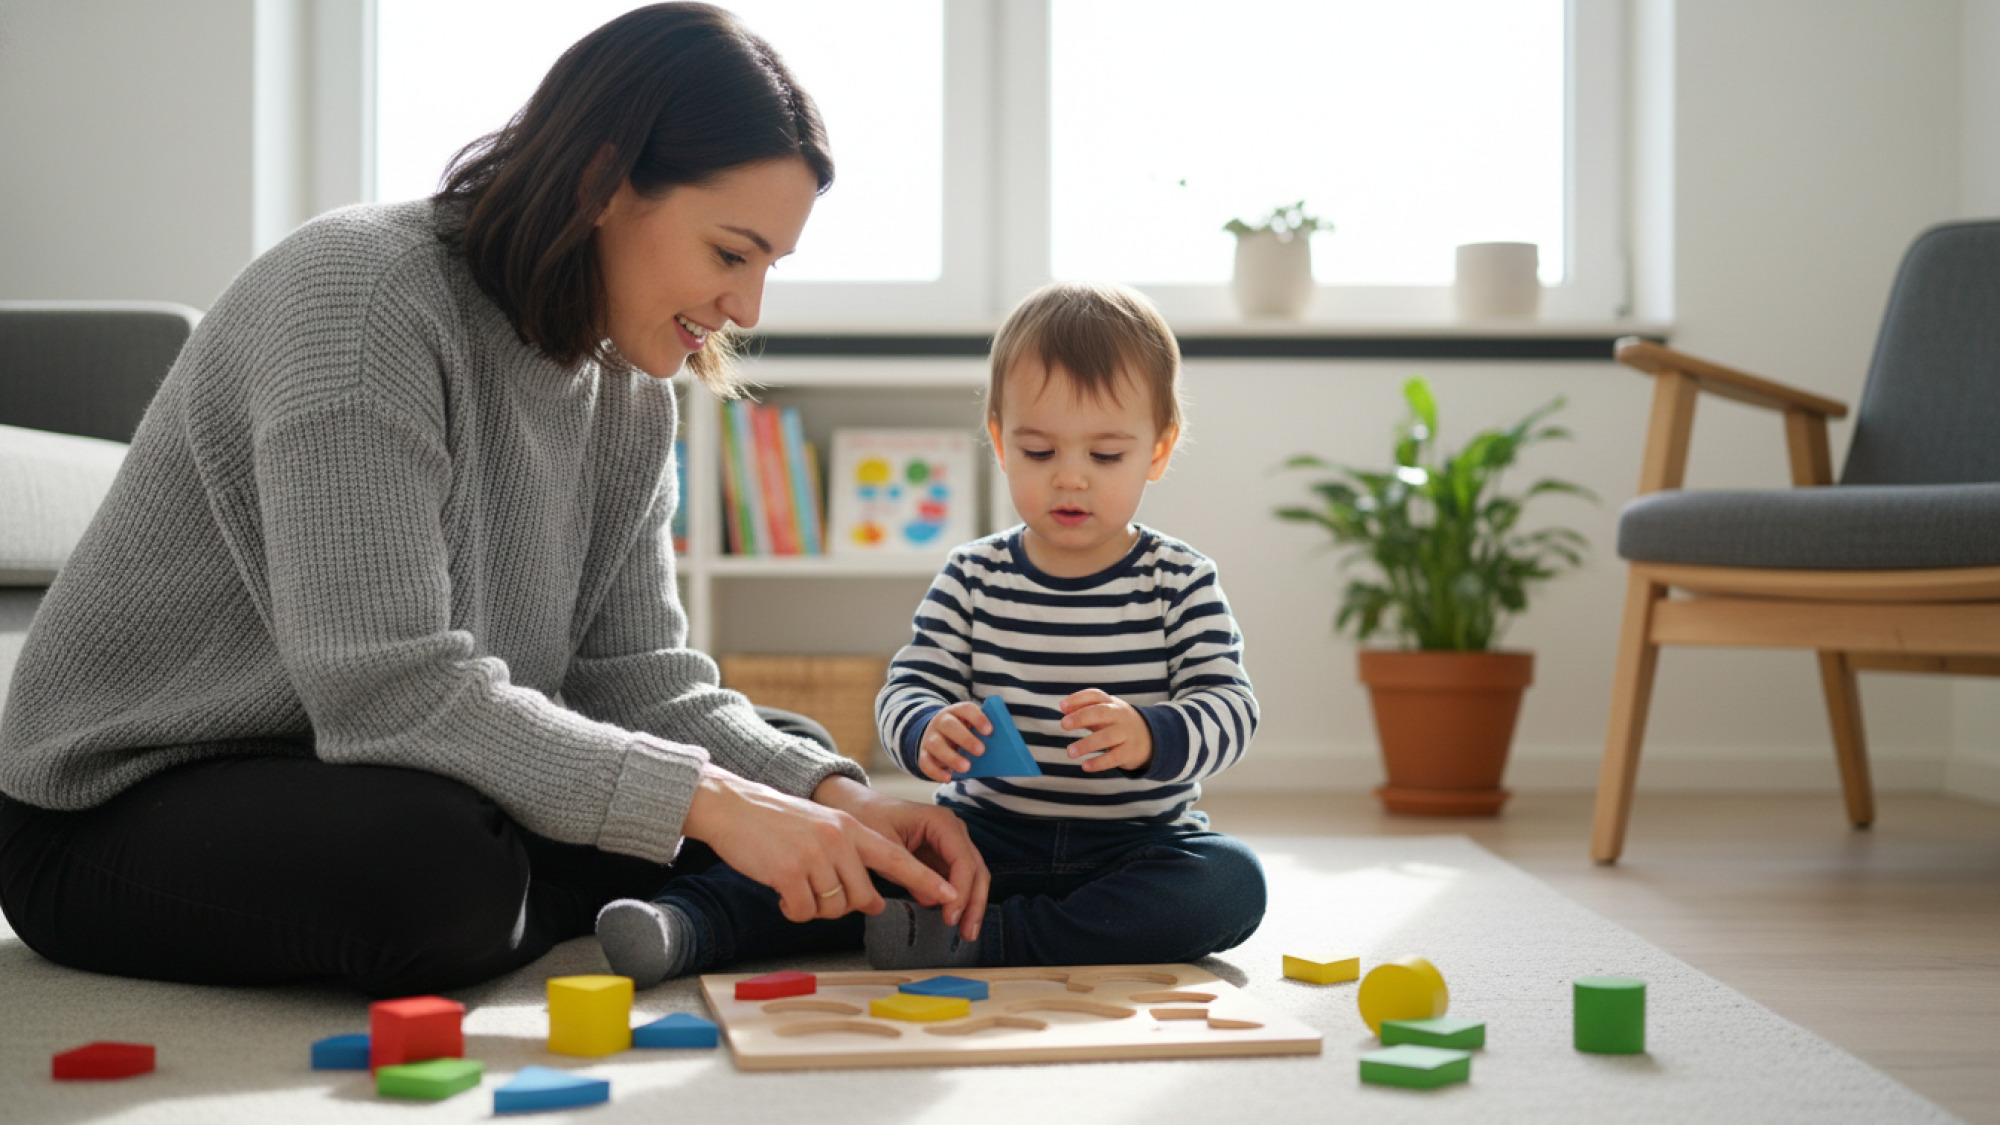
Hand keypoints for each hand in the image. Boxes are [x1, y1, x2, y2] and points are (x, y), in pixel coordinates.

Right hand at [680, 767, 959, 924]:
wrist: (733, 806)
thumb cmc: (778, 824)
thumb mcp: (825, 830)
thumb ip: (853, 860)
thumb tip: (872, 902)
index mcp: (852, 830)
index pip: (898, 860)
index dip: (926, 880)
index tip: (953, 895)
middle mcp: (839, 840)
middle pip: (862, 898)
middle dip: (842, 904)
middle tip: (816, 889)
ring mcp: (815, 856)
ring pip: (832, 909)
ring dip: (813, 907)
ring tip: (795, 883)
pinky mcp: (789, 873)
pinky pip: (803, 912)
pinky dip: (792, 910)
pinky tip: (780, 892)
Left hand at [815, 776, 990, 940]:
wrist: (856, 808)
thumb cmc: (869, 821)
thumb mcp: (886, 849)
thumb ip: (911, 874)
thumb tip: (936, 901)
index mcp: (941, 822)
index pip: (963, 861)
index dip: (961, 891)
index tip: (951, 917)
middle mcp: (953, 829)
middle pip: (976, 869)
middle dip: (974, 902)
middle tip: (966, 933)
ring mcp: (951, 842)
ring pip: (973, 876)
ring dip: (971, 904)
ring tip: (965, 932)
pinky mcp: (943, 855)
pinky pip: (958, 879)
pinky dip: (958, 899)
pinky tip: (953, 919)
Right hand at [915, 701, 992, 782]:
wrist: (939, 736)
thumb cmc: (965, 733)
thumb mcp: (972, 729)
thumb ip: (984, 735)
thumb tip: (1001, 750)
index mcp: (956, 712)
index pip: (966, 709)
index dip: (977, 718)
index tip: (989, 730)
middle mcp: (941, 722)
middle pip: (949, 725)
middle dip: (965, 738)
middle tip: (981, 751)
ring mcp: (930, 738)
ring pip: (935, 744)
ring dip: (951, 757)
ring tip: (966, 768)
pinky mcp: (923, 754)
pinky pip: (926, 763)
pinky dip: (936, 772)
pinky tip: (949, 778)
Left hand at [1059, 688, 1153, 773]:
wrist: (1151, 738)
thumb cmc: (1117, 724)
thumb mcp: (1104, 712)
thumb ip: (1084, 710)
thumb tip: (1063, 708)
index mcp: (1111, 703)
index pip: (1095, 695)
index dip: (1078, 699)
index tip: (1062, 707)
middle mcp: (1119, 716)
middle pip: (1100, 712)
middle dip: (1081, 717)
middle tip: (1063, 724)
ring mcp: (1126, 734)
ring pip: (1106, 737)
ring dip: (1086, 744)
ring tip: (1070, 752)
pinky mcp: (1130, 752)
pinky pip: (1114, 757)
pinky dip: (1099, 762)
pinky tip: (1085, 766)